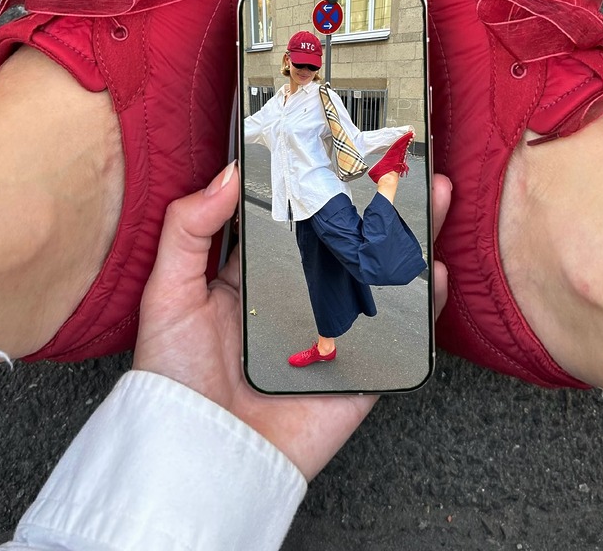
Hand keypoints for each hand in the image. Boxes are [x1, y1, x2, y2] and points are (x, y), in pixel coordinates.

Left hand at [133, 161, 451, 480]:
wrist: (203, 459)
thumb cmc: (176, 381)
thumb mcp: (167, 293)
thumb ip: (188, 229)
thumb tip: (229, 172)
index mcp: (256, 274)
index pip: (297, 217)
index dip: (323, 182)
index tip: (345, 144)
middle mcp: (300, 296)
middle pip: (350, 238)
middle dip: (381, 199)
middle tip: (405, 161)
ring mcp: (335, 331)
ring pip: (382, 275)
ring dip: (413, 236)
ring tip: (435, 196)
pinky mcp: (360, 368)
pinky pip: (402, 333)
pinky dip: (424, 301)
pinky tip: (434, 270)